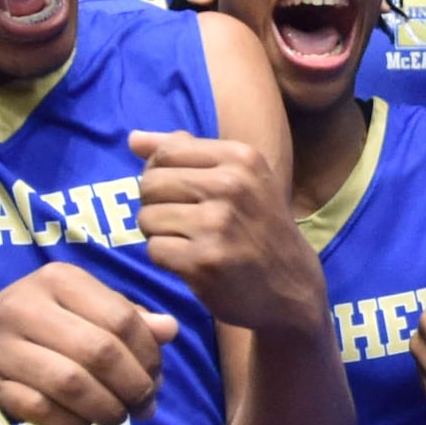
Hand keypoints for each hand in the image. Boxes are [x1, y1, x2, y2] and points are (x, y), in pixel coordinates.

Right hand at [0, 264, 176, 424]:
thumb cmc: (42, 325)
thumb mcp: (82, 308)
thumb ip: (127, 318)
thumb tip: (169, 329)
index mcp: (59, 279)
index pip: (122, 318)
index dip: (149, 355)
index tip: (157, 377)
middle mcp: (27, 305)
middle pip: (100, 352)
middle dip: (133, 386)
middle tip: (143, 405)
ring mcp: (3, 345)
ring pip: (72, 383)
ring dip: (106, 408)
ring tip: (117, 416)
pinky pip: (42, 410)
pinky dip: (72, 422)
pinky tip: (83, 421)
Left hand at [130, 130, 325, 335]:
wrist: (291, 286)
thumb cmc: (258, 227)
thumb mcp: (239, 178)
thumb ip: (186, 153)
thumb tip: (134, 138)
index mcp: (241, 157)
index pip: (166, 153)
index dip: (159, 175)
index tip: (179, 196)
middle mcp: (232, 185)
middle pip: (150, 183)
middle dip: (155, 205)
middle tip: (181, 223)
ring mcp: (218, 224)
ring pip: (147, 217)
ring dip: (158, 234)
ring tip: (187, 242)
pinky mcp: (205, 261)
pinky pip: (154, 249)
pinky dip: (165, 259)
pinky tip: (190, 263)